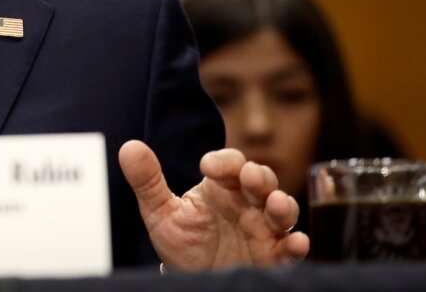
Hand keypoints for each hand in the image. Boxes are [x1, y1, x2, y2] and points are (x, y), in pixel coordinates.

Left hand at [119, 140, 309, 269]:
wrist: (191, 278)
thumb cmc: (181, 242)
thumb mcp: (160, 212)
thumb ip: (147, 181)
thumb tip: (129, 147)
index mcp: (222, 188)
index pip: (230, 164)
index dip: (224, 161)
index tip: (207, 165)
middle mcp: (247, 204)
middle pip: (262, 181)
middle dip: (259, 177)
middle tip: (249, 177)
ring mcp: (262, 229)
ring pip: (282, 211)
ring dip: (283, 206)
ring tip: (276, 205)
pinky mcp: (273, 256)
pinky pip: (291, 248)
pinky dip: (297, 244)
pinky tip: (296, 242)